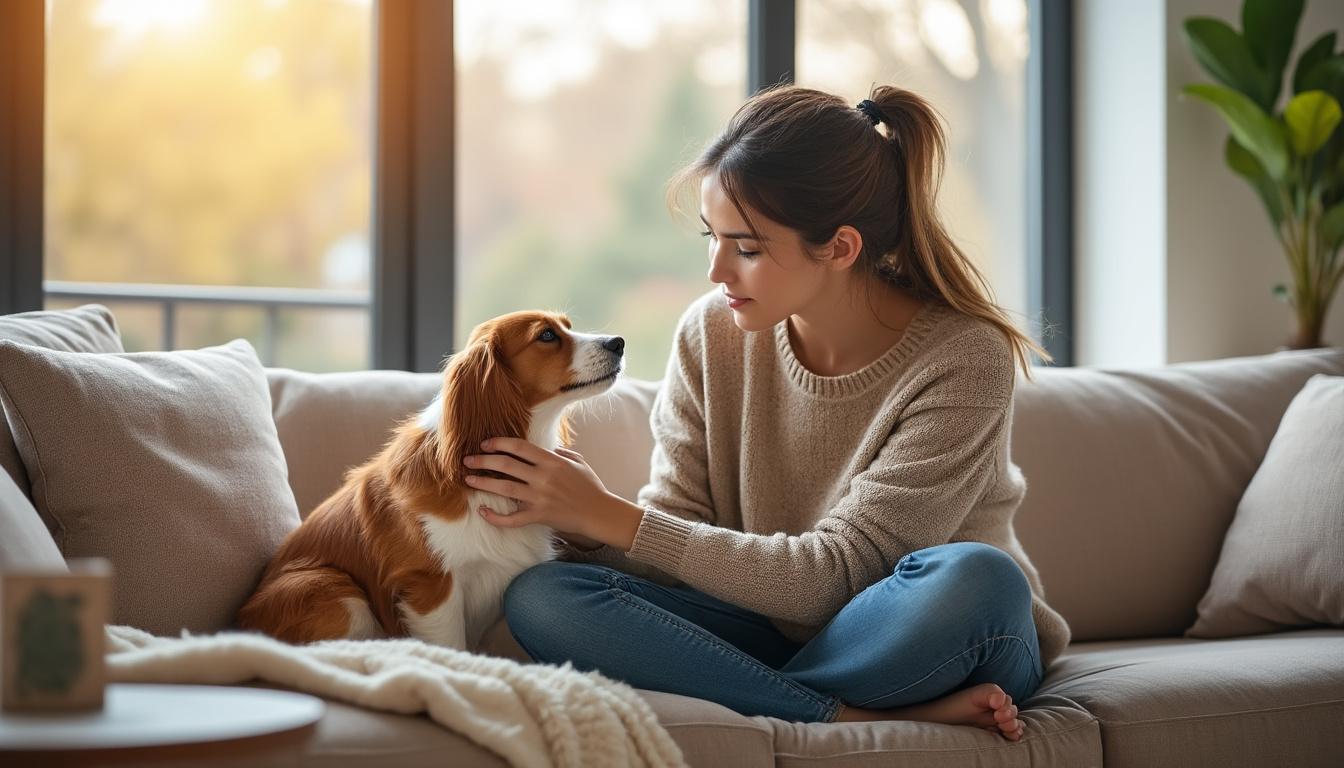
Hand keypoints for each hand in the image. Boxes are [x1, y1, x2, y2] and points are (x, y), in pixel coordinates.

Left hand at [463, 437, 641, 548]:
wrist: (600, 513)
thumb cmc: (590, 487)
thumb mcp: (577, 462)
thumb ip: (560, 453)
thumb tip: (547, 449)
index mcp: (551, 461)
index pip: (519, 447)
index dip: (499, 443)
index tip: (485, 444)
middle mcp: (543, 477)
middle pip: (506, 465)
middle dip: (483, 461)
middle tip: (468, 461)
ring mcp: (539, 498)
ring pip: (504, 488)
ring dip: (483, 483)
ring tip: (468, 480)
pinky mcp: (538, 516)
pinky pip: (512, 518)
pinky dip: (495, 517)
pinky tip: (483, 512)